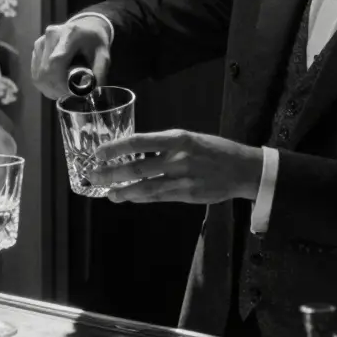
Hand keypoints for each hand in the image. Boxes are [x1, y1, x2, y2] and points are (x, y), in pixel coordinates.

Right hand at [30, 16, 112, 99]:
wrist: (85, 27)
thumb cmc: (95, 41)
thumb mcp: (104, 55)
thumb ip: (99, 73)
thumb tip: (91, 93)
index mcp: (69, 34)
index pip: (56, 62)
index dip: (60, 82)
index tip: (72, 93)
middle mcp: (51, 35)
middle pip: (45, 71)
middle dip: (56, 89)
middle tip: (69, 95)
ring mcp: (41, 41)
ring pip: (38, 75)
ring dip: (49, 88)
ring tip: (63, 90)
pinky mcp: (36, 48)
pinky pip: (36, 73)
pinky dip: (45, 84)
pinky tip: (56, 84)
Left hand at [86, 130, 263, 203]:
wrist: (243, 169)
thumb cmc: (213, 150)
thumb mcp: (189, 138)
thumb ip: (163, 145)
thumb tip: (134, 151)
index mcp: (177, 138)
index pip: (138, 142)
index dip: (115, 148)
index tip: (98, 153)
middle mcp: (178, 158)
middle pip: (137, 167)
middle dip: (111, 173)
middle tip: (93, 176)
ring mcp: (183, 179)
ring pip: (145, 187)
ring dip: (123, 191)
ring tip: (108, 193)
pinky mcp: (187, 195)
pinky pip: (158, 197)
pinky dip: (141, 198)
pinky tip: (129, 197)